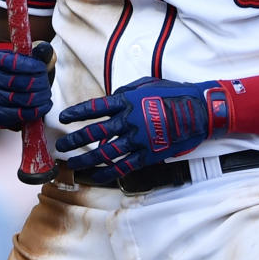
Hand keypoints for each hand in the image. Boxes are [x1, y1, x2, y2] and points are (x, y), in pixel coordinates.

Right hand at [0, 41, 53, 129]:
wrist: (3, 81)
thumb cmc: (17, 67)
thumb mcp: (24, 55)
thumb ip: (36, 52)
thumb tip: (45, 49)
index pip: (13, 63)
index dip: (31, 66)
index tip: (42, 68)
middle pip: (17, 83)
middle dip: (38, 84)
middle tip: (47, 84)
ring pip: (19, 99)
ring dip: (39, 98)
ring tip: (47, 95)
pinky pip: (18, 114)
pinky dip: (35, 111)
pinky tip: (44, 105)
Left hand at [56, 76, 229, 183]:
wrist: (197, 112)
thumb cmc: (172, 94)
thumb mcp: (146, 83)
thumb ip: (125, 92)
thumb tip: (110, 99)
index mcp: (126, 101)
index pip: (94, 108)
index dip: (76, 113)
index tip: (63, 118)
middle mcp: (128, 121)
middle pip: (94, 132)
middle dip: (74, 140)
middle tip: (61, 146)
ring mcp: (137, 140)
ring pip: (104, 153)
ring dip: (86, 160)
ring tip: (72, 164)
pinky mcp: (147, 155)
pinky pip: (123, 166)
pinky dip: (107, 173)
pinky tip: (95, 176)